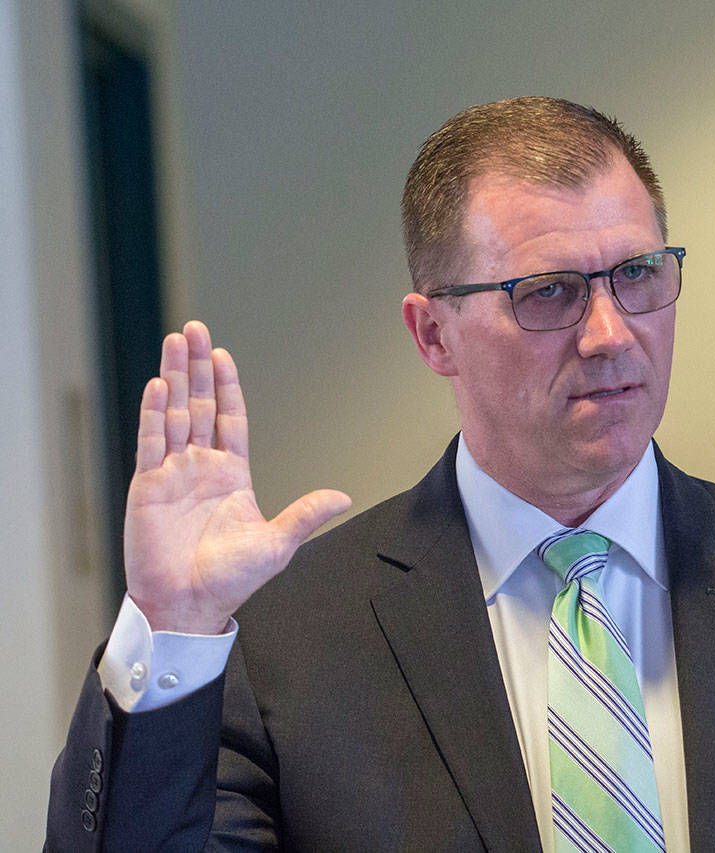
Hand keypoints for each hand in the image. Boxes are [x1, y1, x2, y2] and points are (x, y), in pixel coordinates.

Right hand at [123, 321, 350, 633]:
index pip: (230, 419)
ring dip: (174, 377)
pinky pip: (150, 442)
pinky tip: (158, 385)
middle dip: (197, 367)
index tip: (223, 354)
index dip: (226, 386)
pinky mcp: (147, 487)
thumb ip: (305, 515)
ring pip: (173, 414)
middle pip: (198, 405)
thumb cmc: (231, 579)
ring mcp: (172, 474)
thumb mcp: (277, 543)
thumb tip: (344, 496)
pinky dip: (154, 413)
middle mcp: (200, 467)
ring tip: (174, 341)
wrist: (189, 606)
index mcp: (231, 475)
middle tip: (194, 329)